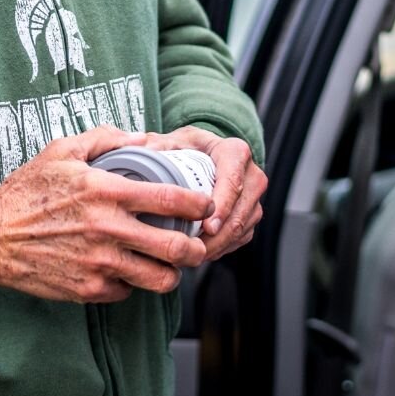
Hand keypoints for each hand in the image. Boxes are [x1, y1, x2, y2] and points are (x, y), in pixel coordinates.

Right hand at [0, 126, 211, 303]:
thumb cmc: (26, 190)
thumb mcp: (62, 150)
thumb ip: (107, 138)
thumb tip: (145, 138)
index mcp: (107, 191)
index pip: (171, 199)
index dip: (198, 204)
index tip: (204, 205)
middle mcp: (108, 230)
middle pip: (175, 248)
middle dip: (196, 248)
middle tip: (197, 244)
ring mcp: (98, 264)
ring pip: (159, 279)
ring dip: (171, 273)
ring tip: (168, 264)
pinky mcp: (87, 290)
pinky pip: (127, 293)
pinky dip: (132, 284)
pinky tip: (127, 271)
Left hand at [136, 126, 265, 258]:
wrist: (206, 152)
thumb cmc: (189, 147)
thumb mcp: (173, 140)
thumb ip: (157, 145)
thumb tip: (140, 150)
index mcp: (234, 152)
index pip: (233, 181)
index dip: (222, 206)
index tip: (207, 227)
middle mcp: (251, 174)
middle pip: (240, 212)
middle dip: (217, 236)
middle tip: (191, 249)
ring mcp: (254, 197)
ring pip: (242, 228)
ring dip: (218, 246)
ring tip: (191, 255)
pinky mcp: (251, 214)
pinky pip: (241, 237)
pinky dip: (222, 248)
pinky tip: (201, 252)